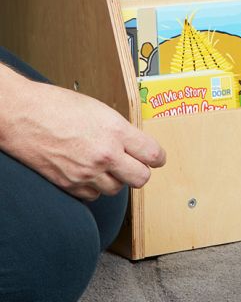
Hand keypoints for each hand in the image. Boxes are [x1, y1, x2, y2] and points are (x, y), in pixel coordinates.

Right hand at [0, 72, 165, 200]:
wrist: (21, 115)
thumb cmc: (56, 106)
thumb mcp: (99, 110)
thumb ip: (120, 130)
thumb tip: (135, 143)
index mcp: (116, 131)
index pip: (153, 154)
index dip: (157, 158)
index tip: (156, 158)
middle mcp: (104, 154)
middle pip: (141, 178)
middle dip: (140, 172)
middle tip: (135, 166)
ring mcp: (86, 172)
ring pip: (116, 189)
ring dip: (115, 180)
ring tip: (106, 166)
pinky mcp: (68, 184)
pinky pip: (93, 196)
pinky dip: (93, 188)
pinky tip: (88, 173)